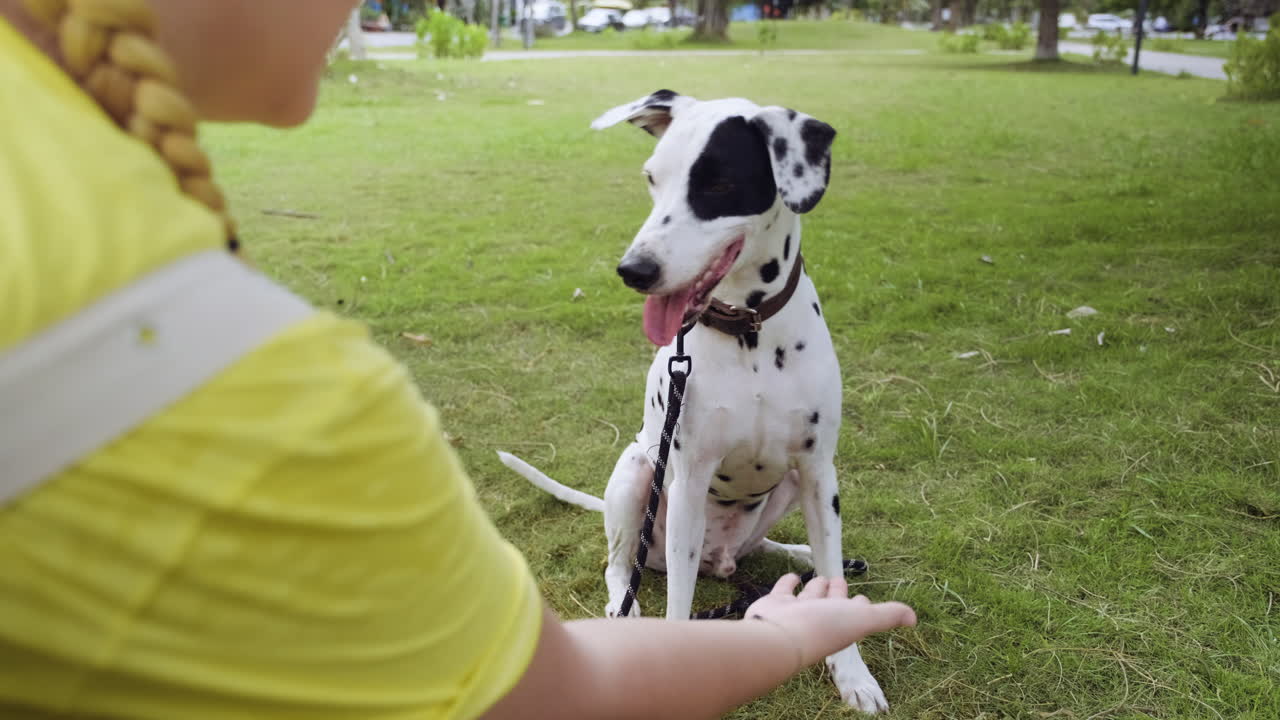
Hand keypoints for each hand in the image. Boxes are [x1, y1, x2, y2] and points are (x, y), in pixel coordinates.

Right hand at [742, 574, 916, 666]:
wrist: (779, 636)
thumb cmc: (822, 627)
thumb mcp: (862, 618)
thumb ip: (887, 615)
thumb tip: (914, 618)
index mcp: (841, 623)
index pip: (854, 611)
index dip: (860, 605)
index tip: (863, 599)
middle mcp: (820, 618)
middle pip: (832, 602)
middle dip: (838, 592)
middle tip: (840, 581)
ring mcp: (797, 611)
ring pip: (810, 595)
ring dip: (816, 587)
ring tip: (820, 578)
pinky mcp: (776, 603)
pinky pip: (785, 589)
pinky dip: (790, 583)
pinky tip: (793, 577)